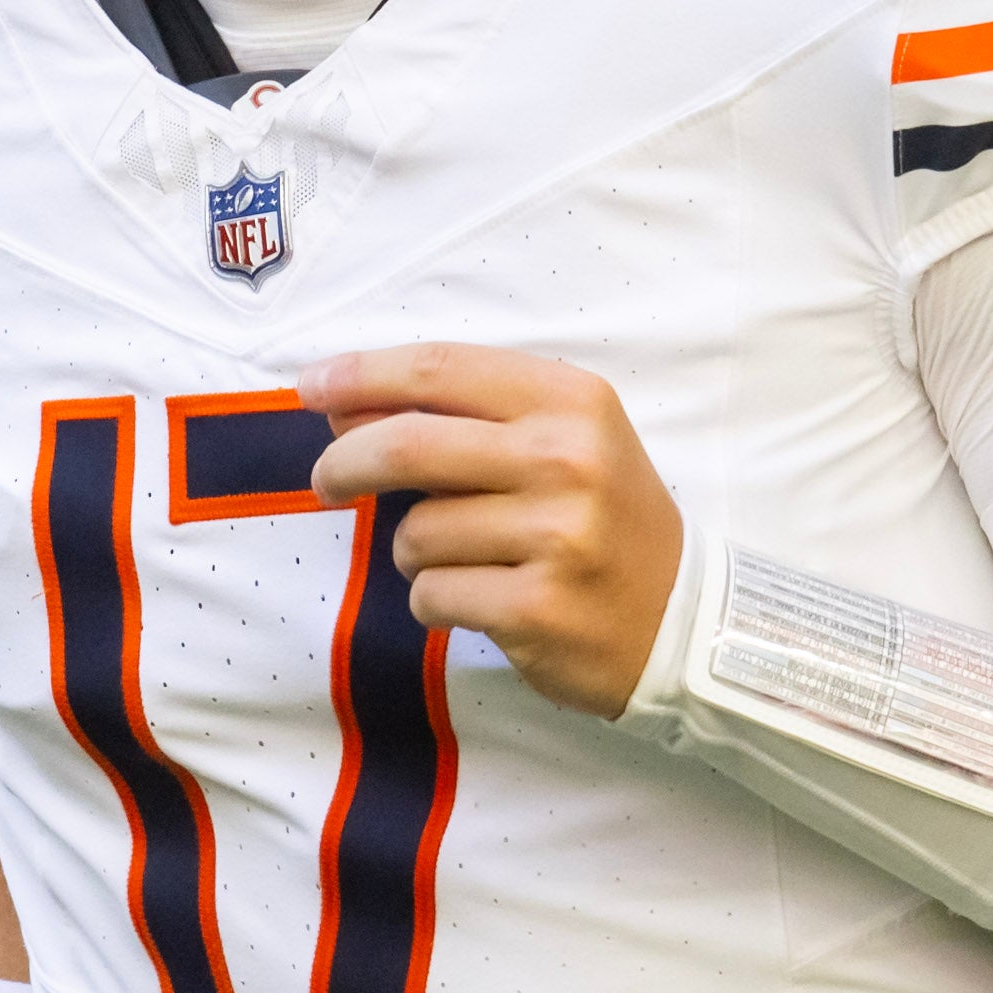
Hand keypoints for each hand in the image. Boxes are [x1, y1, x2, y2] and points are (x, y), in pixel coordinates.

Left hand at [304, 342, 685, 717]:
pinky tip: (485, 600)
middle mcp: (568, 461)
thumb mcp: (563, 442)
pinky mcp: (536, 609)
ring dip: (416, 552)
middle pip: (408, 445)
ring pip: (415, 533)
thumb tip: (343, 404)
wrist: (682, 621)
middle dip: (345, 463)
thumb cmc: (605, 521)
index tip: (310, 389)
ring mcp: (555, 537)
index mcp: (572, 402)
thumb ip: (466, 416)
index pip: (441, 370)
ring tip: (469, 560)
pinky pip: (432, 595)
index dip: (361, 375)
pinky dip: (438, 600)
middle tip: (327, 482)